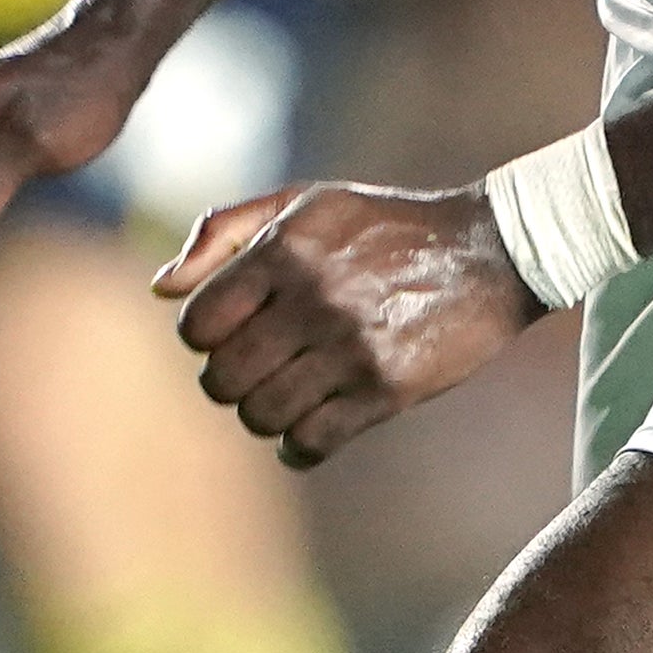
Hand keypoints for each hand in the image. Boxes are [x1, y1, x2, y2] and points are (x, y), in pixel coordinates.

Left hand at [159, 179, 541, 464]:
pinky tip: (309, 429)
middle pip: (222, 379)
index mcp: (285, 250)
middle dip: (229, 382)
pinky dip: (297, 448)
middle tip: (256, 370)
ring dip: (264, 415)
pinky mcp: (385, 389)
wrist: (490, 252)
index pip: (198, 325)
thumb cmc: (385, 227)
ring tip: (286, 395)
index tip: (230, 334)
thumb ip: (225, 233)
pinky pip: (310, 444)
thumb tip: (161, 287)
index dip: (204, 337)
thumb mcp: (306, 203)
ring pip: (261, 416)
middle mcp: (311, 300)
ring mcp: (349, 348)